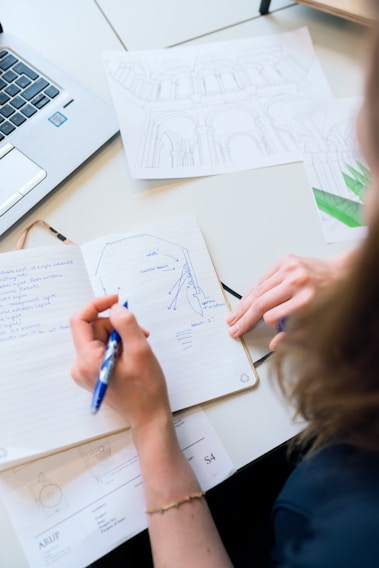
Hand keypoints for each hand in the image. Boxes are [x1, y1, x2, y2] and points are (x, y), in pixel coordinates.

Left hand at [70, 295, 170, 437]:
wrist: (148, 416)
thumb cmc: (145, 389)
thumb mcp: (140, 351)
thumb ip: (126, 324)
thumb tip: (116, 308)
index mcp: (88, 360)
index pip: (80, 320)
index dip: (97, 305)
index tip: (116, 300)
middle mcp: (81, 365)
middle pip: (93, 328)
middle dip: (116, 325)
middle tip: (139, 334)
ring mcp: (86, 370)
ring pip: (100, 337)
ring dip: (120, 336)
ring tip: (139, 347)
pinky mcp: (94, 372)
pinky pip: (102, 348)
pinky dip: (118, 345)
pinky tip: (133, 354)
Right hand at [226, 251, 354, 349]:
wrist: (340, 273)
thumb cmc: (330, 298)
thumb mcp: (317, 323)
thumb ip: (295, 336)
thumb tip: (274, 344)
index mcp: (305, 299)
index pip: (272, 316)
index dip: (267, 325)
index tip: (265, 327)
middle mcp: (296, 282)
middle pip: (261, 302)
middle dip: (244, 317)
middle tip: (233, 327)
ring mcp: (289, 269)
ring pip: (258, 289)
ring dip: (243, 305)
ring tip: (233, 316)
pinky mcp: (284, 261)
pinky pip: (262, 279)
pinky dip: (252, 291)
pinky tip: (245, 301)